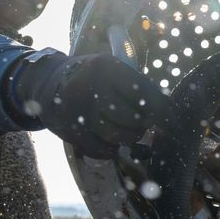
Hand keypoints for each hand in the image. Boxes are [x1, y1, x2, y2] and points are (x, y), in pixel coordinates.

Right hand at [9, 52, 166, 157]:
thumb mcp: (114, 70)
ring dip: (129, 139)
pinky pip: (102, 151)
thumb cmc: (93, 78)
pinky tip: (113, 143)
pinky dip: (112, 150)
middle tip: (142, 124)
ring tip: (129, 132)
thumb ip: (139, 88)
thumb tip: (169, 117)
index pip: (144, 95)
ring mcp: (79, 111)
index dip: (162, 112)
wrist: (48, 84)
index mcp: (108, 67)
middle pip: (133, 119)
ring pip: (119, 137)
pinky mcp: (70, 132)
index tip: (171, 122)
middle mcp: (92, 87)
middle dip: (143, 126)